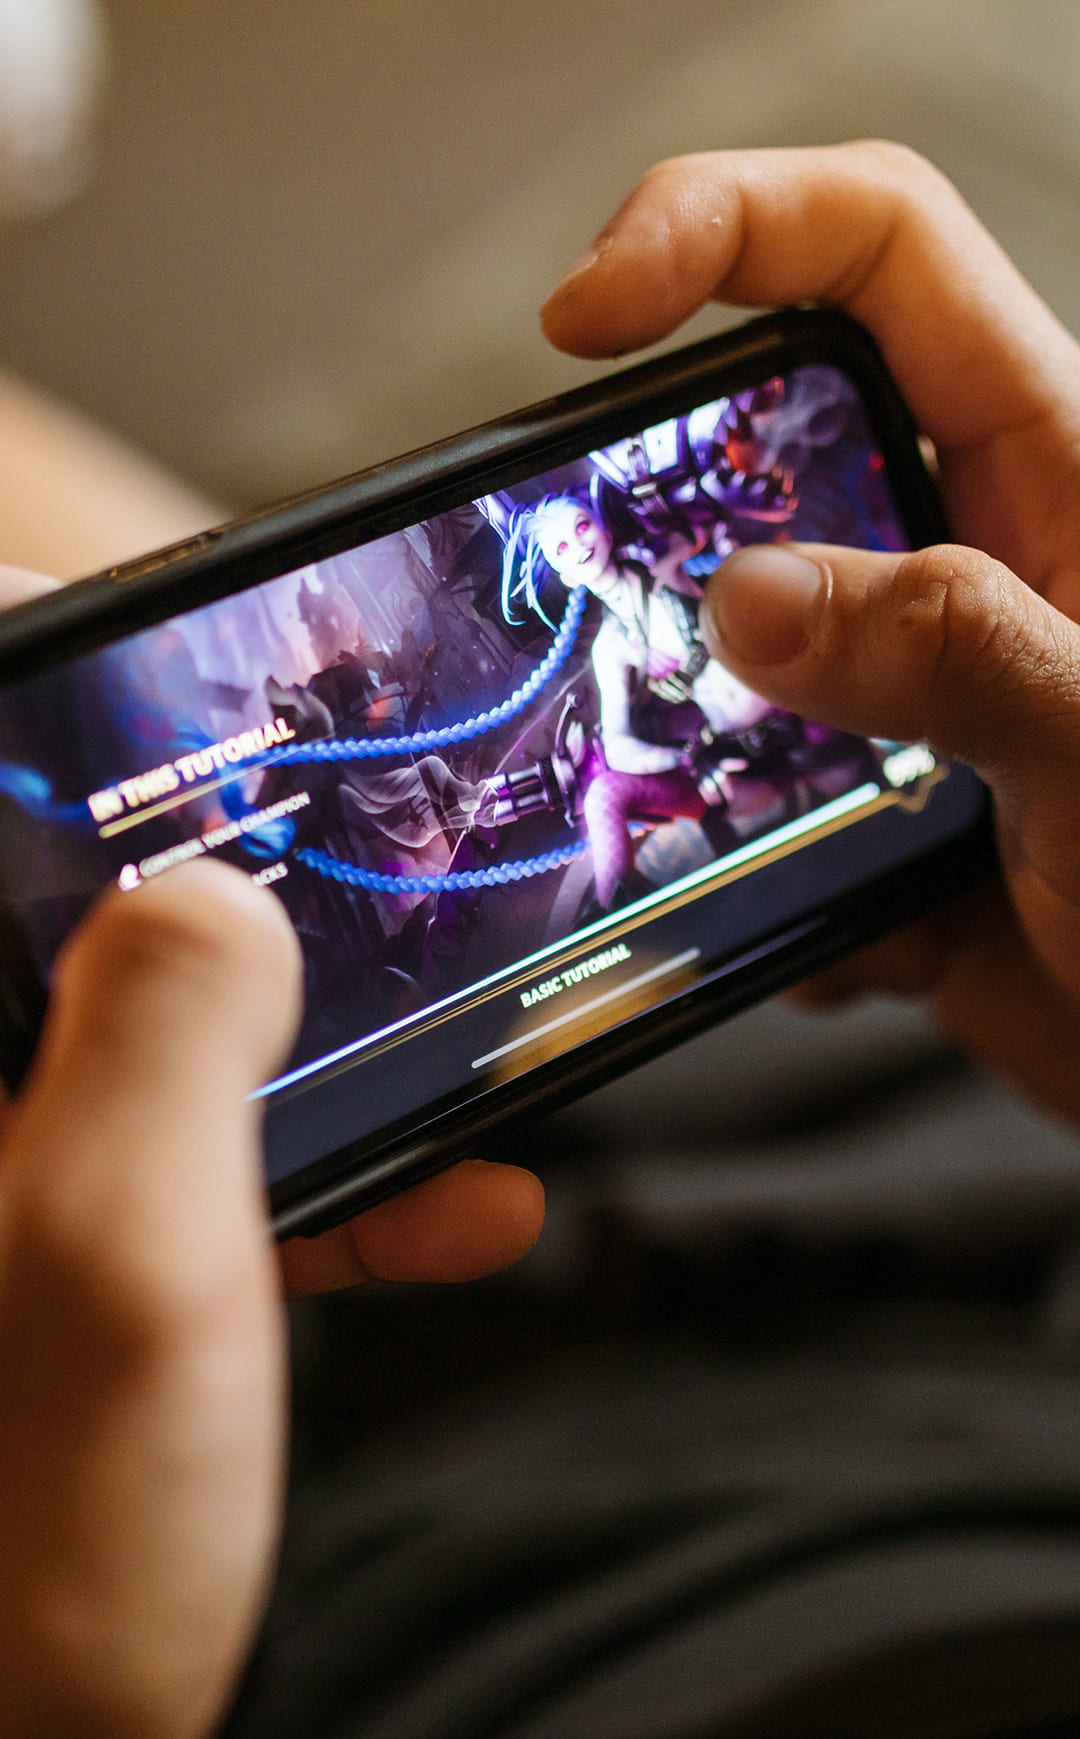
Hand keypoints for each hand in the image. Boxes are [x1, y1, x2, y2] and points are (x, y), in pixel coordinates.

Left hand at [0, 564, 543, 1738]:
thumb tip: (221, 899)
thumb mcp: (119, 1267)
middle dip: (209, 877)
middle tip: (360, 839)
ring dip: (292, 1053)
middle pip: (32, 911)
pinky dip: (291, 1190)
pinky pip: (147, 1187)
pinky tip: (450, 1215)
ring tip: (462, 1053)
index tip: (158, 637)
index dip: (35, 680)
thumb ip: (168, 1030)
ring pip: (113, 1051)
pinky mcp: (18, 1293)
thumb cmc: (2, 1578)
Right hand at [541, 142, 1079, 1125]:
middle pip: (766, 435)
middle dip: (661, 500)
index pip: (877, 251)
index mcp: (1056, 470)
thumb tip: (751, 596)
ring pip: (735, 647)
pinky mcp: (878, 813)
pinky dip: (744, 876)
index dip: (722, 227)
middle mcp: (971, 559)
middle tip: (589, 572)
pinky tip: (822, 935)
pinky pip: (752, 803)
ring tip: (698, 806)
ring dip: (692, 733)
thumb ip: (954, 650)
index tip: (589, 312)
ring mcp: (913, 692)